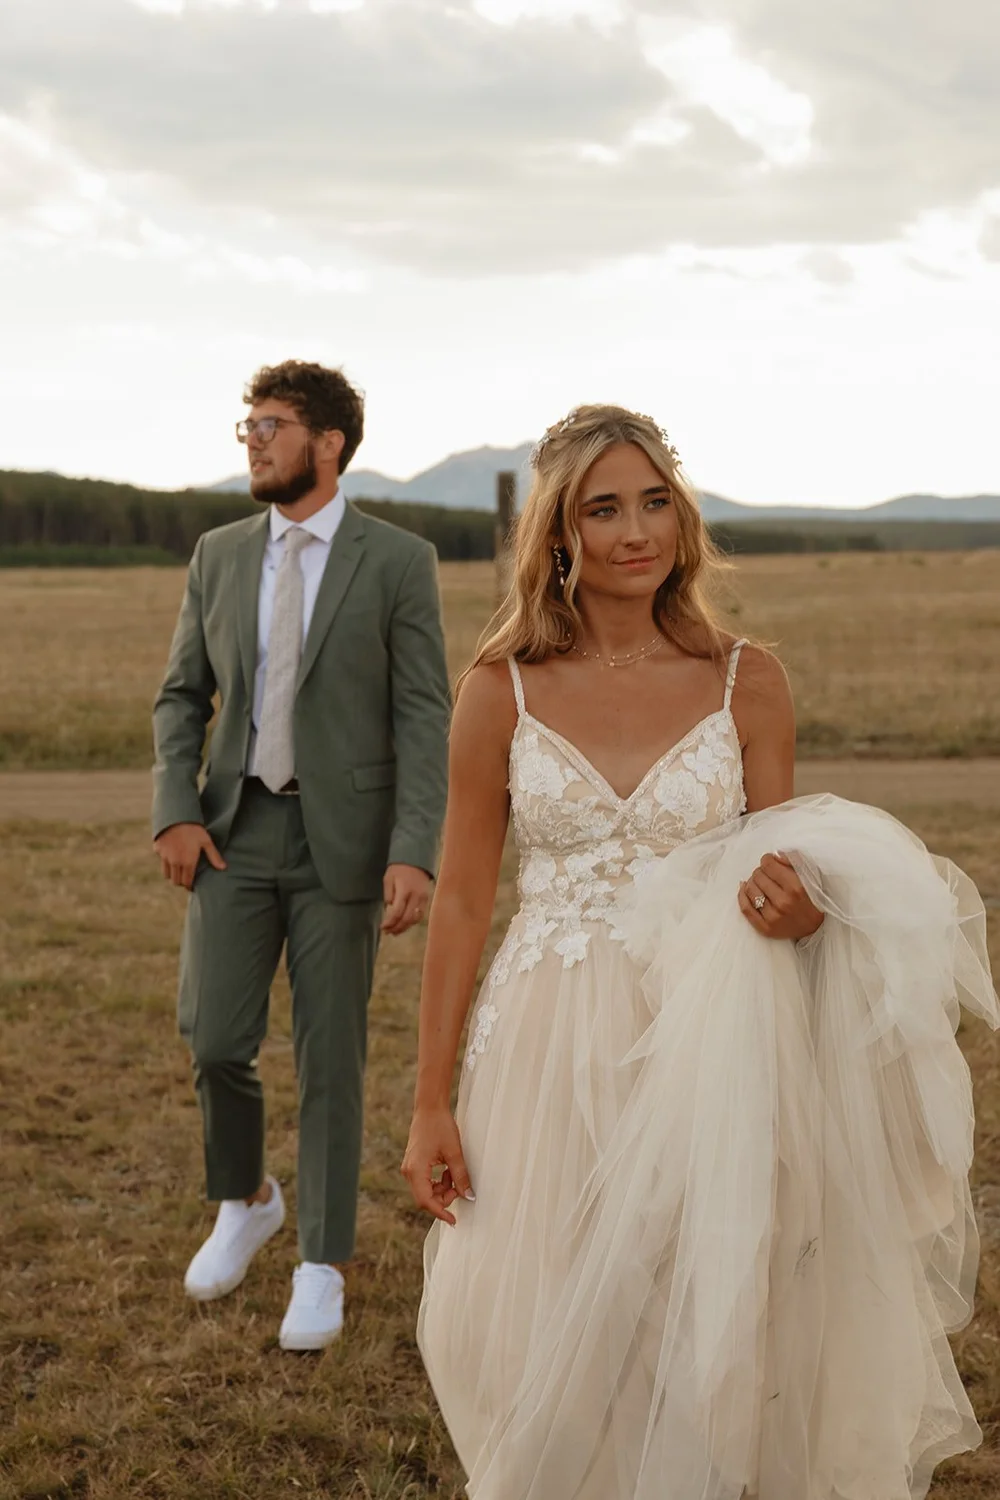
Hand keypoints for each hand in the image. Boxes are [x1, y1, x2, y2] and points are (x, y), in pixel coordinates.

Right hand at [153, 822, 225, 889]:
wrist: (177, 815)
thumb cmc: (195, 829)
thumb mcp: (206, 841)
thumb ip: (214, 856)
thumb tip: (223, 868)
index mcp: (188, 862)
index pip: (186, 882)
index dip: (189, 886)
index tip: (191, 886)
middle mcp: (175, 862)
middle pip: (175, 881)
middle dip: (180, 882)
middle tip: (185, 879)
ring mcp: (164, 857)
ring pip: (166, 874)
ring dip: (172, 875)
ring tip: (178, 870)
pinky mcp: (158, 849)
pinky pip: (161, 860)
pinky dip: (165, 861)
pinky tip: (171, 856)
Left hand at [381, 863, 431, 935]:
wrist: (416, 860)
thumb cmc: (399, 869)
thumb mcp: (388, 878)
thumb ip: (388, 894)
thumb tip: (389, 909)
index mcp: (404, 890)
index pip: (397, 912)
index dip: (389, 922)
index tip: (383, 927)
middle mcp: (415, 896)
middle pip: (407, 918)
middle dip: (396, 927)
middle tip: (388, 932)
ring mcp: (423, 899)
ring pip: (415, 919)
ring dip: (405, 927)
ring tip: (395, 931)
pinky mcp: (427, 900)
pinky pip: (420, 915)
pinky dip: (412, 922)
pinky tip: (405, 924)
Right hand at [401, 1106, 474, 1225]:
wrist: (429, 1108)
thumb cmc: (440, 1126)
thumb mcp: (454, 1152)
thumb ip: (461, 1176)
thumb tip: (469, 1196)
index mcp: (416, 1170)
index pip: (426, 1201)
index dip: (440, 1212)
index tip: (454, 1221)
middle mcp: (408, 1172)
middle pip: (425, 1198)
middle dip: (443, 1197)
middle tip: (459, 1186)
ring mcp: (409, 1168)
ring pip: (425, 1191)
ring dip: (441, 1189)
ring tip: (454, 1173)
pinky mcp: (413, 1164)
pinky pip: (424, 1182)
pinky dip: (437, 1182)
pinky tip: (447, 1171)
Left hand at [738, 851, 823, 941]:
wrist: (815, 927)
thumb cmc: (813, 897)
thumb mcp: (811, 874)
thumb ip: (795, 860)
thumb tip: (775, 855)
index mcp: (796, 887)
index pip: (768, 865)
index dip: (767, 860)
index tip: (770, 862)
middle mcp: (783, 902)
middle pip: (757, 875)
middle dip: (762, 872)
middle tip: (768, 875)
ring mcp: (773, 917)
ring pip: (750, 889)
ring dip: (753, 882)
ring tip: (761, 883)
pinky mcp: (765, 928)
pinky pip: (745, 908)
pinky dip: (742, 895)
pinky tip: (745, 888)